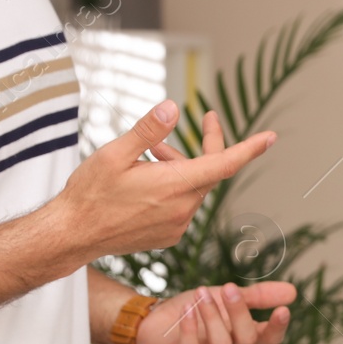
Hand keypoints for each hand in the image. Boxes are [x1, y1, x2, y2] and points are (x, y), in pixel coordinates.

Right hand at [54, 103, 275, 267]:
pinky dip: (175, 187)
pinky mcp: (169, 236)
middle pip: (210, 171)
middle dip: (207, 145)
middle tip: (207, 119)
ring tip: (153, 152)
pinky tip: (149, 180)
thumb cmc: (89, 193)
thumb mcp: (114, 153)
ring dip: (183, 166)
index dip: (249, 149)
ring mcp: (177, 226)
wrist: (72, 235)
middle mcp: (182, 209)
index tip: (270, 137)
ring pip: (194, 187)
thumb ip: (148, 130)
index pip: (223, 164)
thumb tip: (173, 107)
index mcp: (174, 185)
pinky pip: (183, 205)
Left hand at [137, 281, 295, 343]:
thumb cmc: (195, 311)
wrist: (154, 321)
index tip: (284, 309)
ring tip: (201, 293)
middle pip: (246, 339)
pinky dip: (191, 328)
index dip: (277, 327)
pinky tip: (187, 309)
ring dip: (212, 316)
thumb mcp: (227, 297)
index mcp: (244, 337)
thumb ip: (257, 296)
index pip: (269, 338)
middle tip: (229, 287)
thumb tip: (294, 291)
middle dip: (238, 312)